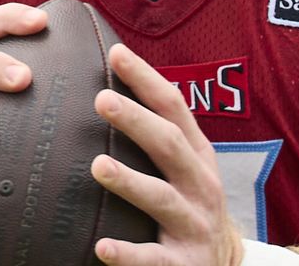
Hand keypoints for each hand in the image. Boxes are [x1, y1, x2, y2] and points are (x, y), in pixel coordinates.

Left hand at [90, 43, 242, 265]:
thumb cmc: (190, 205)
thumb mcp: (185, 167)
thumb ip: (158, 135)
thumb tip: (107, 88)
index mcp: (197, 154)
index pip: (174, 108)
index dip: (147, 79)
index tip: (116, 54)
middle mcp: (200, 184)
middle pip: (169, 146)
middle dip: (137, 121)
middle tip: (102, 100)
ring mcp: (195, 224)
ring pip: (162, 199)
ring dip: (130, 182)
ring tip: (98, 167)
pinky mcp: (185, 264)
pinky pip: (155, 259)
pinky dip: (129, 254)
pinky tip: (103, 247)